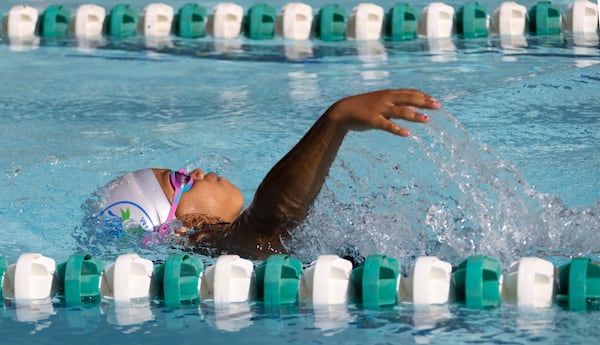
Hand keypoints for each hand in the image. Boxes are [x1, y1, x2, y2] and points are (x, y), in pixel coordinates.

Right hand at [326, 89, 440, 135]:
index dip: (423, 96)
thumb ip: (394, 105)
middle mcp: (386, 99)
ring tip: (426, 120)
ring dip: (414, 115)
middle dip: (424, 103)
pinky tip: (407, 134)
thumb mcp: (380, 103)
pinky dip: (398, 129)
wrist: (342, 111)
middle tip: (438, 107)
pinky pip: (387, 125)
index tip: (435, 101)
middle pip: (409, 99)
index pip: (410, 93)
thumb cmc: (362, 108)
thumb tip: (411, 110)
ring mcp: (379, 109)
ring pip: (400, 111)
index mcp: (388, 94)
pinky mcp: (372, 120)